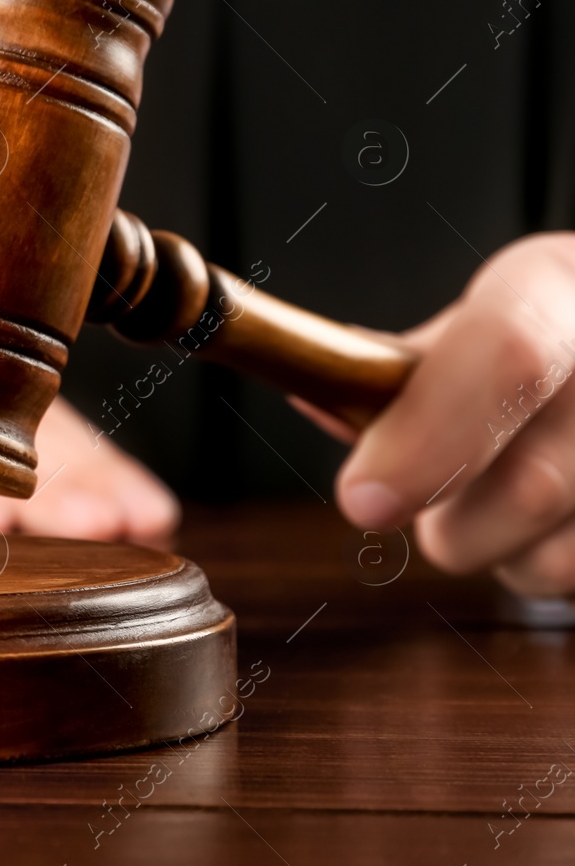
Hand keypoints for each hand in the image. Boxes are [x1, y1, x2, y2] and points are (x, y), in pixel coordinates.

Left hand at [332, 233, 574, 594]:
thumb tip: (316, 396)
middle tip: (407, 500)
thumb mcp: (469, 321)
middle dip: (447, 520)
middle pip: (529, 487)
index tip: (362, 500)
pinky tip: (546, 518)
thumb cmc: (533, 336)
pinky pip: (572, 581)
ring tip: (495, 492)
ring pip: (552, 560)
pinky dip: (536, 565)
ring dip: (493, 550)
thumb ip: (395, 369)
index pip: (508, 354)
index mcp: (560, 285)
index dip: (428, 435)